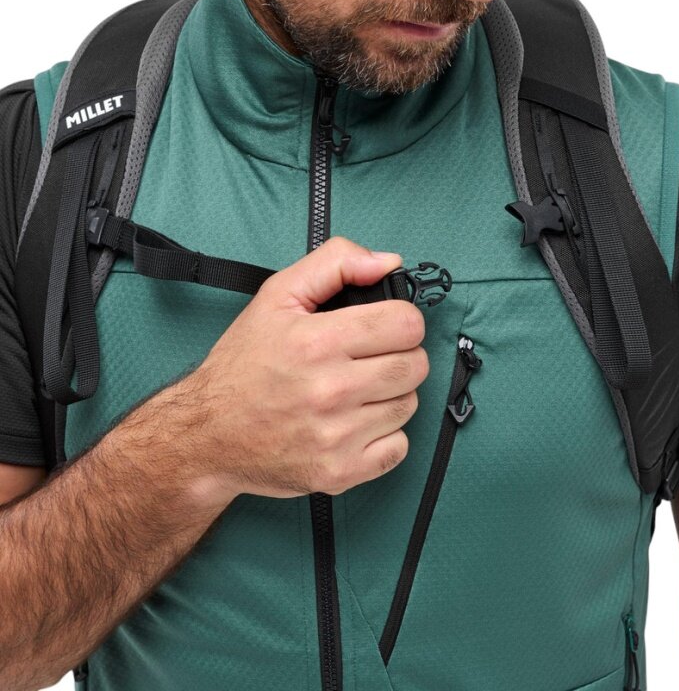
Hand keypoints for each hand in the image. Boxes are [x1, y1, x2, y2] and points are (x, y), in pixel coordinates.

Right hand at [189, 236, 428, 502]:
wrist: (207, 435)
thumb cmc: (243, 365)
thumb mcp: (277, 297)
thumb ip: (335, 264)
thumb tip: (388, 262)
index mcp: (317, 342)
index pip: (407, 324)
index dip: (399, 321)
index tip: (382, 328)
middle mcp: (330, 391)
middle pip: (414, 365)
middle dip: (398, 356)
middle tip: (368, 359)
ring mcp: (336, 437)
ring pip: (408, 405)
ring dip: (390, 395)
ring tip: (355, 391)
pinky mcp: (339, 472)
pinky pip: (398, 448)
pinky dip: (384, 436)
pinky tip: (355, 424)